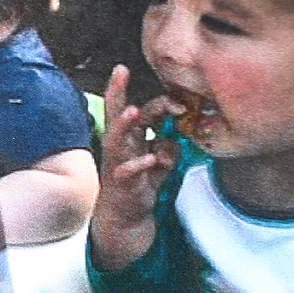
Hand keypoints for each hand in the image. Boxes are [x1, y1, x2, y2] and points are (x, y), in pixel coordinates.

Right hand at [88, 65, 183, 269]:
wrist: (127, 218)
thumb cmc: (140, 186)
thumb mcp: (160, 164)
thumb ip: (169, 148)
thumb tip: (177, 139)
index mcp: (130, 139)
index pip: (132, 109)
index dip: (134, 92)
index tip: (140, 75)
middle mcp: (120, 146)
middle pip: (118, 115)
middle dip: (117, 93)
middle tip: (123, 73)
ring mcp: (118, 163)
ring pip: (116, 138)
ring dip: (124, 124)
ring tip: (132, 111)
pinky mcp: (121, 183)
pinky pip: (128, 170)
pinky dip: (140, 164)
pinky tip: (152, 159)